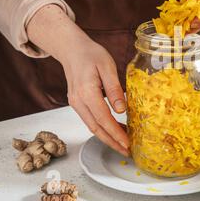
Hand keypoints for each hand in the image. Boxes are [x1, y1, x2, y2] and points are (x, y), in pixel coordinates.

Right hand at [62, 39, 128, 156]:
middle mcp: (78, 102)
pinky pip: (90, 120)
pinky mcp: (77, 103)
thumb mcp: (107, 67)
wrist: (72, 49)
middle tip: (127, 151)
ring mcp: (76, 104)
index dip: (116, 133)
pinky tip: (114, 130)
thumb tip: (121, 109)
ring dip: (107, 137)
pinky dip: (102, 128)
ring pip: (92, 126)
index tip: (128, 143)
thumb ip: (114, 88)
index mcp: (87, 92)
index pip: (104, 119)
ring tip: (123, 144)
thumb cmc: (91, 55)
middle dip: (112, 142)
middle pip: (96, 128)